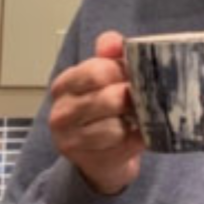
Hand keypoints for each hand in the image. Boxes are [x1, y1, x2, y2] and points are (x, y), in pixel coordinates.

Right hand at [48, 31, 143, 194]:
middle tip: (141, 97)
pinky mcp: (90, 161)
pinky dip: (139, 139)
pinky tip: (137, 133)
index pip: (96, 72)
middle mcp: (62, 112)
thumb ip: (108, 52)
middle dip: (132, 98)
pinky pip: (126, 146)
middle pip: (109, 99)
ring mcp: (72, 140)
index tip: (132, 75)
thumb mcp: (101, 75)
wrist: (98, 153)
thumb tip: (114, 43)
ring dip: (134, 121)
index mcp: (63, 85)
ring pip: (117, 127)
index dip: (122, 72)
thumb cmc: (101, 108)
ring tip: (137, 117)